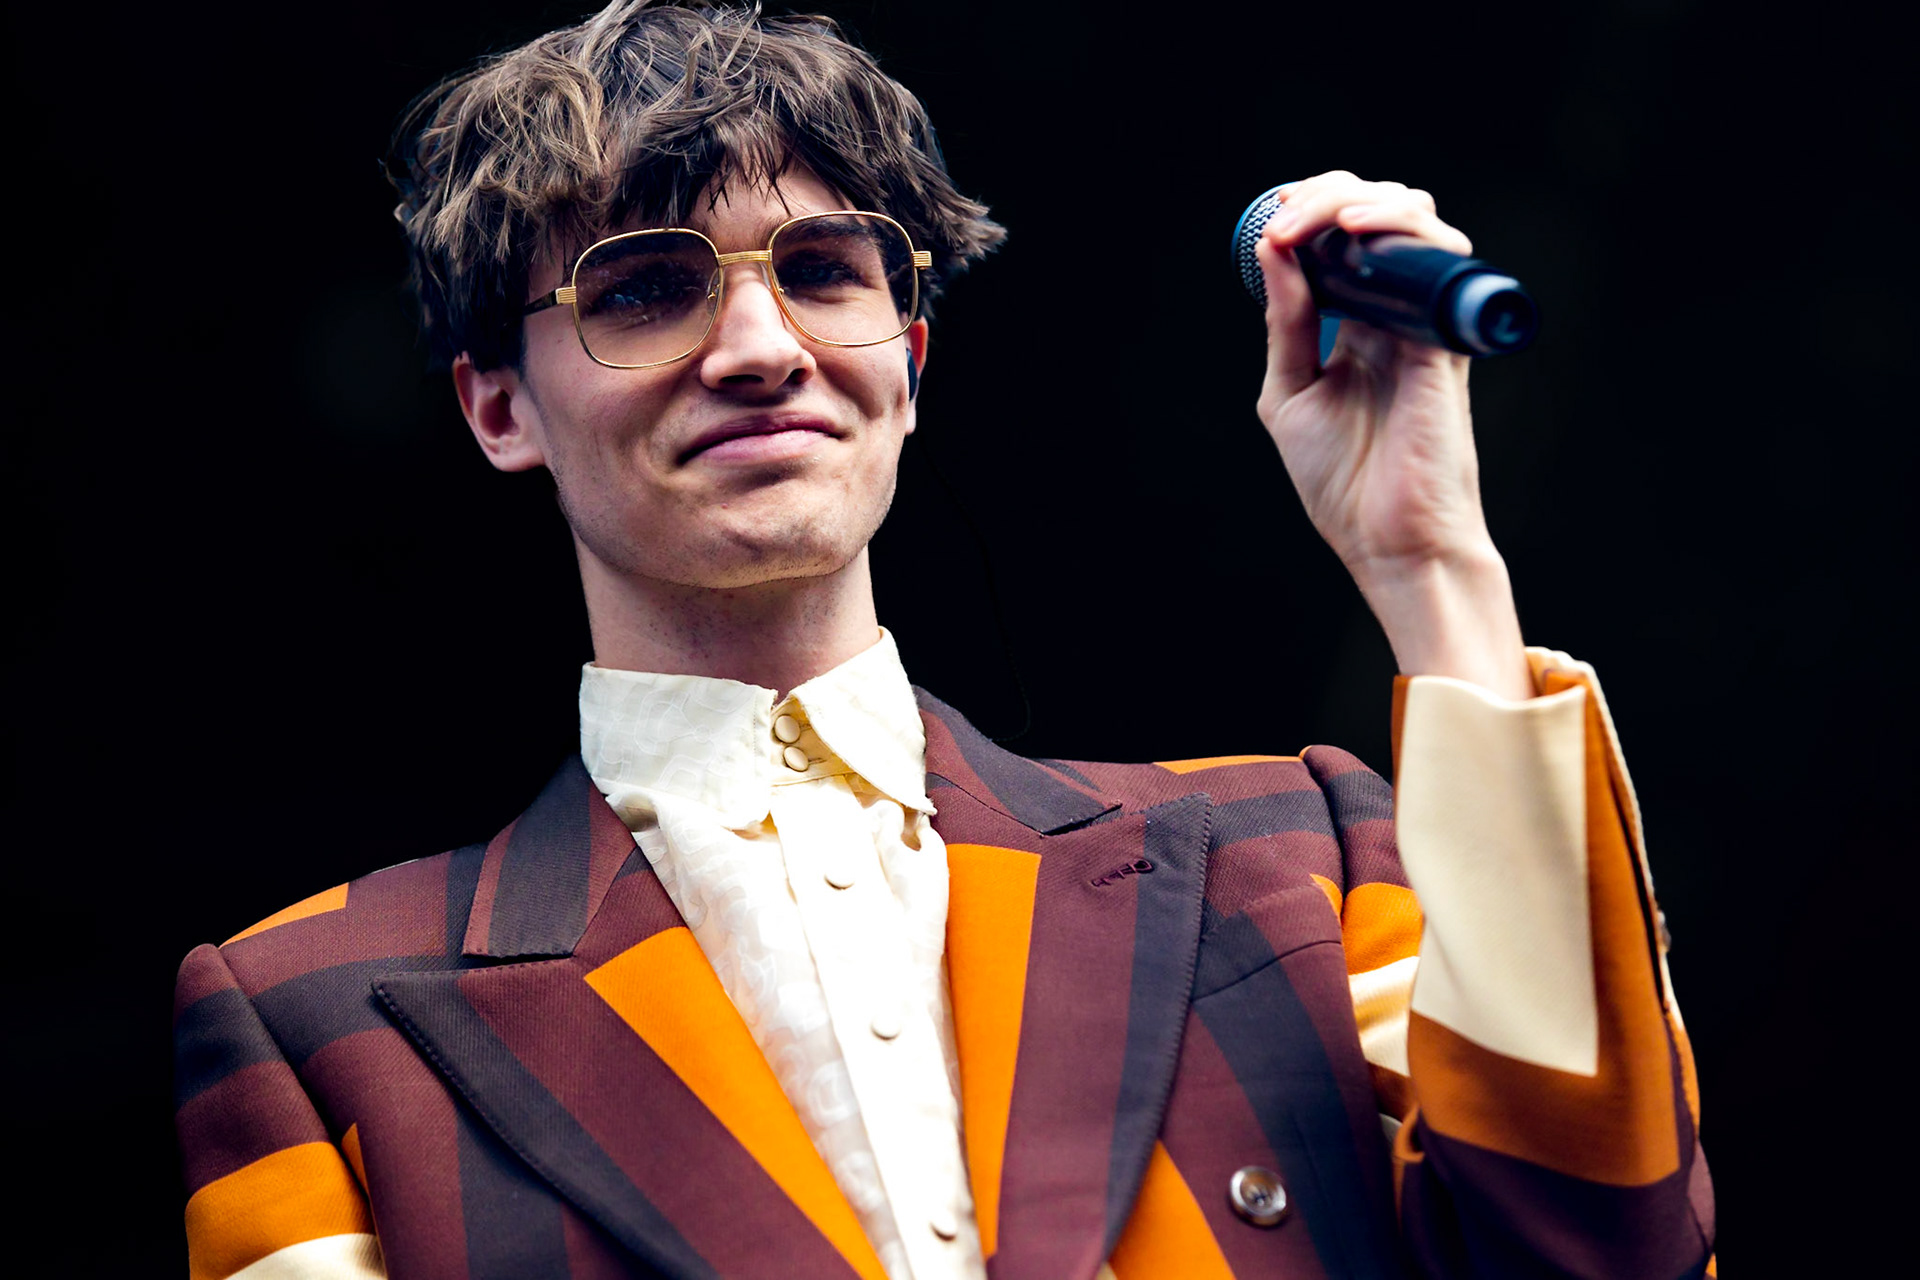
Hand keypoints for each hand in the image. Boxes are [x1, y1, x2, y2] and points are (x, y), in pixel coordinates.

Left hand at [1254, 171, 1530, 698]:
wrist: (1390, 543)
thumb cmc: (1343, 483)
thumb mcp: (1290, 394)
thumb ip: (1287, 324)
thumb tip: (1274, 251)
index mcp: (1358, 326)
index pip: (1342, 241)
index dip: (1309, 212)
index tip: (1270, 220)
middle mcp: (1396, 314)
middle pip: (1377, 215)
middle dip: (1327, 195)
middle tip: (1284, 217)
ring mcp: (1424, 321)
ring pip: (1414, 219)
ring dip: (1358, 201)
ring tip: (1313, 220)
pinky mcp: (1445, 336)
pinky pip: (1438, 258)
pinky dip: (1397, 229)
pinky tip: (1353, 233)